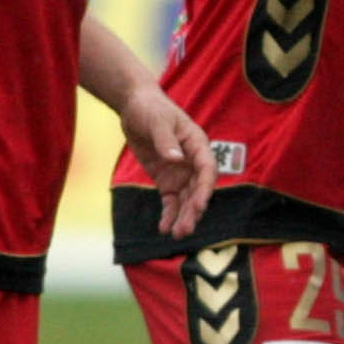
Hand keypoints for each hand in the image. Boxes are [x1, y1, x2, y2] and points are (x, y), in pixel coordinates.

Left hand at [121, 82, 216, 237]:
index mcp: (197, 145)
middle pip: (197, 190)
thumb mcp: (157, 121)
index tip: (199, 205)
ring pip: (185, 199)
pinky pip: (170, 201)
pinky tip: (164, 229)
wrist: (136, 108)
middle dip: (193, 211)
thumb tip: (175, 159)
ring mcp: (180, 173)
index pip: (207, 170)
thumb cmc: (151, 109)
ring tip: (177, 235)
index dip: (205, 189)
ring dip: (183, 217)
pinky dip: (168, 215)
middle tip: (185, 230)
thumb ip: (166, 141)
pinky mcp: (166, 180)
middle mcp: (192, 162)